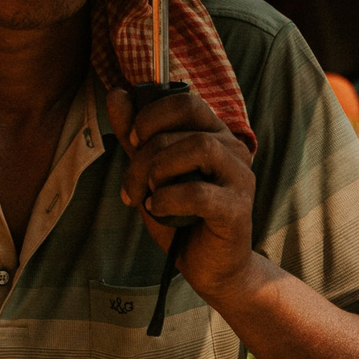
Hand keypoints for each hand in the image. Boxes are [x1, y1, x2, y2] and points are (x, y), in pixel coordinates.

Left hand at [109, 85, 264, 304]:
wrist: (210, 266)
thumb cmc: (181, 216)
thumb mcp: (149, 172)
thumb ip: (134, 136)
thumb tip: (117, 93)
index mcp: (213, 135)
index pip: (184, 101)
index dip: (150, 116)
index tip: (132, 142)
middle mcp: (233, 149)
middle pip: (184, 125)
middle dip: (145, 151)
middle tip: (131, 183)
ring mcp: (240, 178)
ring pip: (197, 148)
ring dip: (158, 171)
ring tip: (147, 196)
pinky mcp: (238, 209)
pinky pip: (200, 191)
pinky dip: (169, 198)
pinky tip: (159, 209)